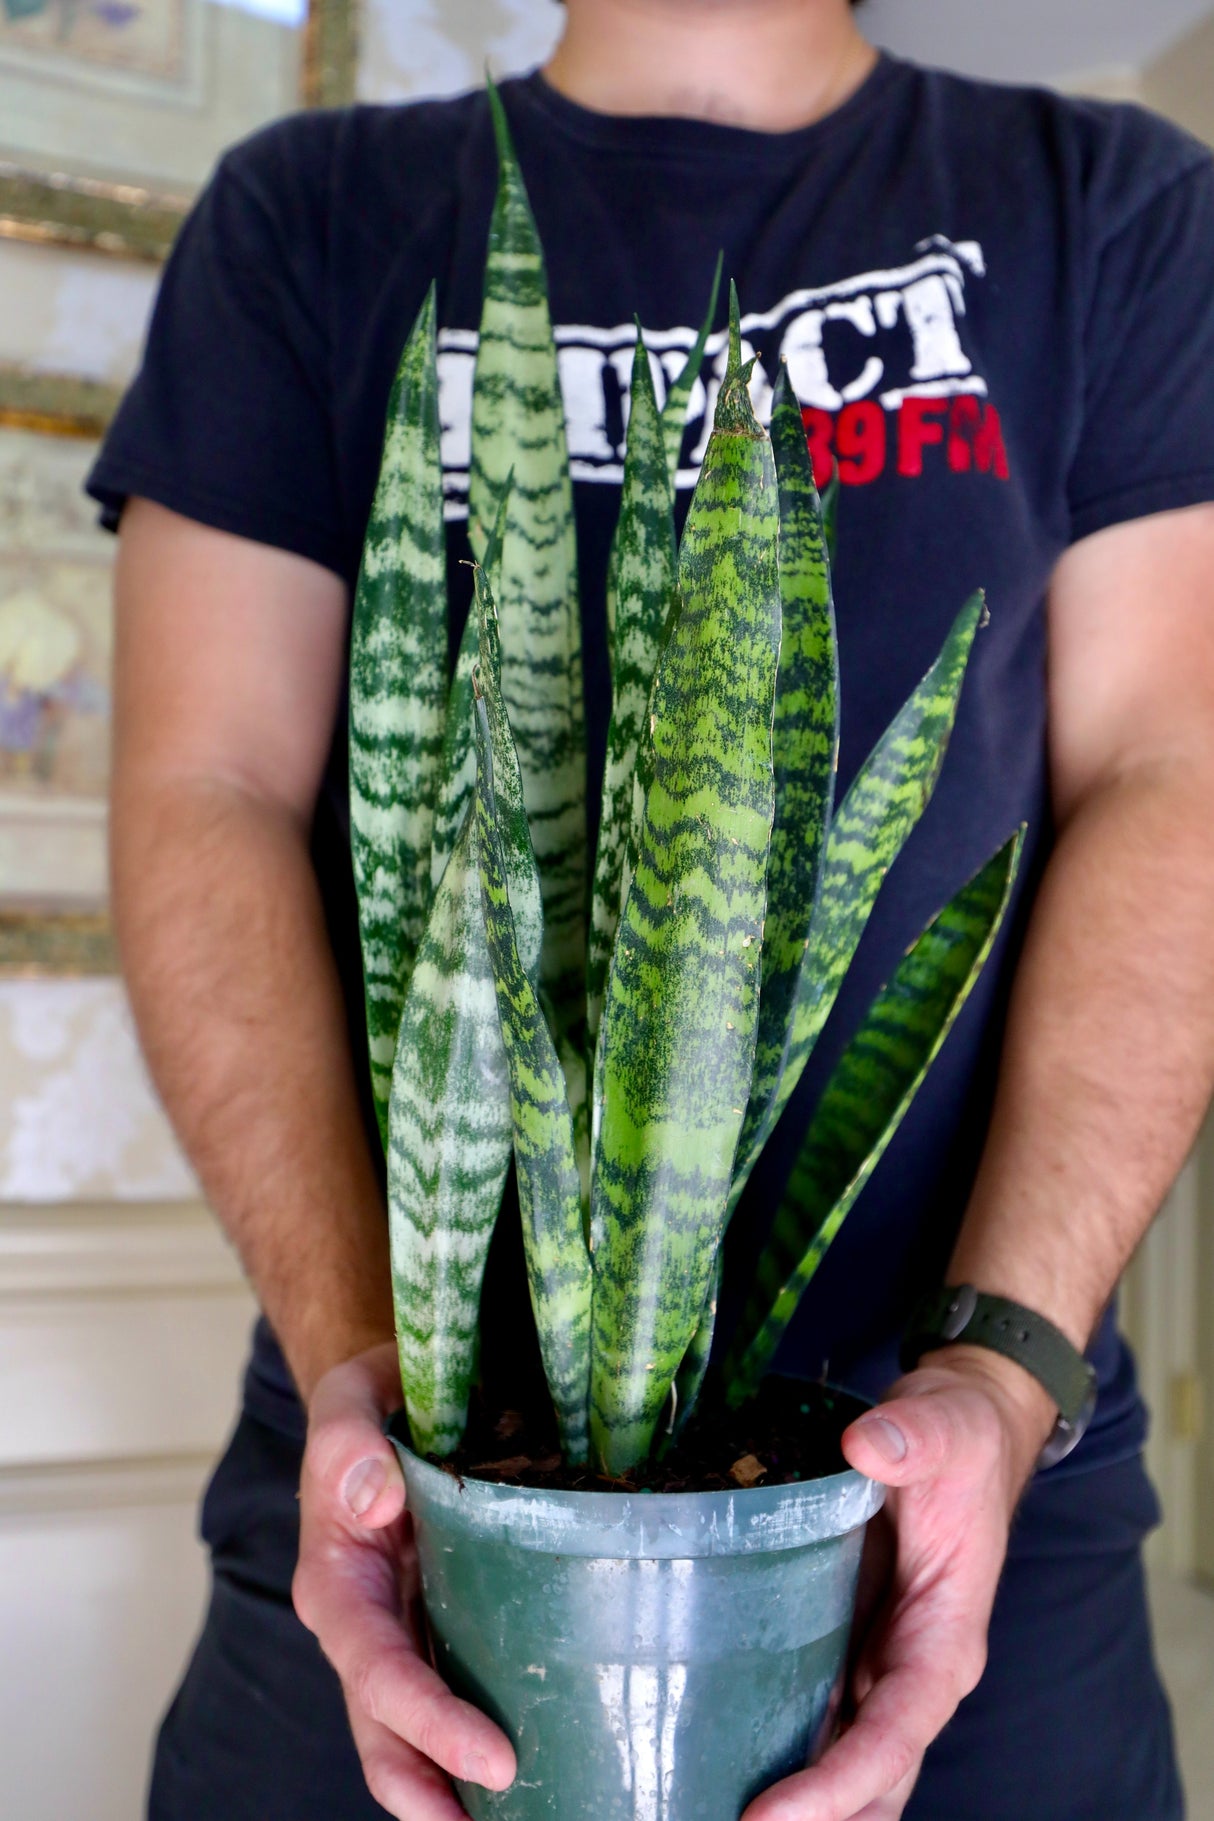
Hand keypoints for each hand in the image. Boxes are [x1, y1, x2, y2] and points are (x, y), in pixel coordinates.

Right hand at [292, 1343, 516, 1818]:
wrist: (398, 1397)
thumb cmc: (377, 1400)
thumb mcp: (353, 1398)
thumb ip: (346, 1438)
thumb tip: (373, 1497)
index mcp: (337, 1583)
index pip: (379, 1671)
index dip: (430, 1723)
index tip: (495, 1758)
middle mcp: (366, 1626)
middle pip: (387, 1733)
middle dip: (435, 1792)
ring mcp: (405, 1633)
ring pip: (417, 1734)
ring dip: (457, 1788)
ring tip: (528, 1818)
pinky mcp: (445, 1626)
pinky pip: (459, 1692)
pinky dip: (481, 1740)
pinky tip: (543, 1766)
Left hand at [742, 1349, 1056, 1820]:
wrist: (961, 1426)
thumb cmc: (960, 1434)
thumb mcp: (947, 1426)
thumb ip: (913, 1437)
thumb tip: (868, 1445)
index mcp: (946, 1637)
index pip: (895, 1733)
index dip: (839, 1784)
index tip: (771, 1817)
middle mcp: (914, 1666)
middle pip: (872, 1778)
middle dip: (816, 1819)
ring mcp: (878, 1660)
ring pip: (844, 1761)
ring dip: (797, 1799)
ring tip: (708, 1809)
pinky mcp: (846, 1639)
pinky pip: (815, 1712)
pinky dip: (777, 1748)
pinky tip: (714, 1759)